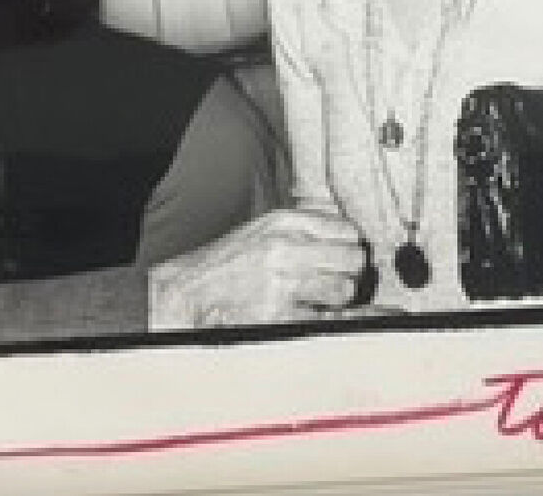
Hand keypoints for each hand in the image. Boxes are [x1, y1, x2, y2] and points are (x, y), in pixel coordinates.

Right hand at [147, 207, 368, 329]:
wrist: (189, 291)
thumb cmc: (230, 261)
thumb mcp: (265, 228)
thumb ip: (305, 226)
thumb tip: (347, 234)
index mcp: (284, 222)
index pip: (346, 229)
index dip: (352, 246)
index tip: (348, 256)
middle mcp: (286, 247)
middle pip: (351, 258)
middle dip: (351, 272)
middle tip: (343, 280)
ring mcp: (282, 281)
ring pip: (342, 290)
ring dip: (337, 299)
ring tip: (322, 299)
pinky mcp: (276, 314)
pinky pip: (320, 318)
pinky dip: (319, 320)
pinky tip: (307, 315)